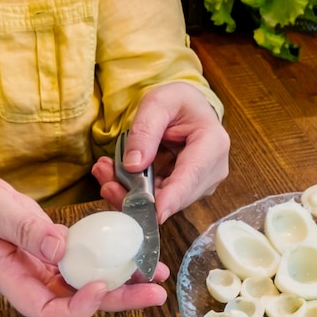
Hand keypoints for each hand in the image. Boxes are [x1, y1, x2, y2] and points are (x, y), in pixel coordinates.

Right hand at [0, 170, 167, 316]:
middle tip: (156, 293)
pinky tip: (135, 251)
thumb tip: (60, 248)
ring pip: (89, 284)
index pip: (47, 309)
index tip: (101, 285)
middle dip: (119, 300)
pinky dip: (112, 258)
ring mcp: (46, 270)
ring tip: (157, 274)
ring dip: (124, 282)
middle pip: (79, 303)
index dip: (78, 306)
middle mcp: (33, 282)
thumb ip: (23, 229)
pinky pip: (88, 261)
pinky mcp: (57, 253)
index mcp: (11, 280)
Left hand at [92, 82, 229, 222]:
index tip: (155, 213)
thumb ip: (145, 131)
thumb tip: (134, 165)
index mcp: (212, 144)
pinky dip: (133, 191)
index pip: (191, 177)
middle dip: (136, 193)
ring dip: (129, 192)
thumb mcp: (158, 103)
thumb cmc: (178, 103)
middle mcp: (212, 170)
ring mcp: (200, 185)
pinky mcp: (184, 192)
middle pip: (174, 196)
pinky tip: (115, 175)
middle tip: (104, 174)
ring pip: (162, 202)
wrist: (187, 109)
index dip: (173, 198)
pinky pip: (157, 200)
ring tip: (105, 169)